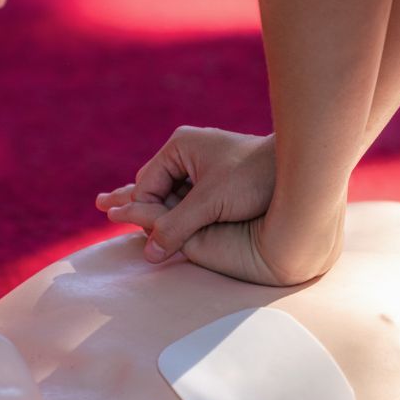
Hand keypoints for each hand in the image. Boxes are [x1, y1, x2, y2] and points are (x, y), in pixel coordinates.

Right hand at [96, 126, 344, 285]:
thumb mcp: (209, 202)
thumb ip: (176, 227)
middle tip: (101, 205)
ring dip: (153, 208)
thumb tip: (149, 252)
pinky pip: (186, 199)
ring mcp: (202, 168)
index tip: (133, 230)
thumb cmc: (253, 178)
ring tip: (115, 209)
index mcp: (180, 147)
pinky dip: (174, 210)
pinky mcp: (216, 183)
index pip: (147, 184)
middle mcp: (188, 154)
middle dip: (135, 200)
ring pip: (169, 194)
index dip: (139, 209)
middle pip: (154, 187)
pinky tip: (159, 219)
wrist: (299, 171)